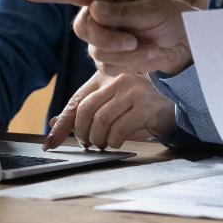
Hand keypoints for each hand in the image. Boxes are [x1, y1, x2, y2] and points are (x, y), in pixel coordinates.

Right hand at [24, 0, 197, 75]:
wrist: (184, 43)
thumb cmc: (170, 16)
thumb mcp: (150, 9)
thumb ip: (122, 12)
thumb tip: (94, 10)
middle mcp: (100, 11)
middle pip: (82, 27)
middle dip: (107, 38)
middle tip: (133, 41)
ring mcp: (102, 35)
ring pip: (95, 50)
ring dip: (122, 52)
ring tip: (144, 45)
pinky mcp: (108, 56)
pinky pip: (107, 64)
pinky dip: (129, 63)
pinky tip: (144, 54)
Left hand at [43, 71, 174, 150]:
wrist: (172, 109)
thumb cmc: (138, 109)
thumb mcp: (110, 108)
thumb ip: (85, 113)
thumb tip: (53, 123)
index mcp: (107, 77)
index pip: (78, 102)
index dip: (63, 125)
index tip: (50, 145)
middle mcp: (119, 80)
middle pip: (86, 110)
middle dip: (84, 133)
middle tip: (89, 143)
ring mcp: (133, 91)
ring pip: (102, 120)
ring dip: (99, 139)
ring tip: (104, 144)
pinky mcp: (145, 106)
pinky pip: (119, 129)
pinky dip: (114, 141)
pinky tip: (117, 142)